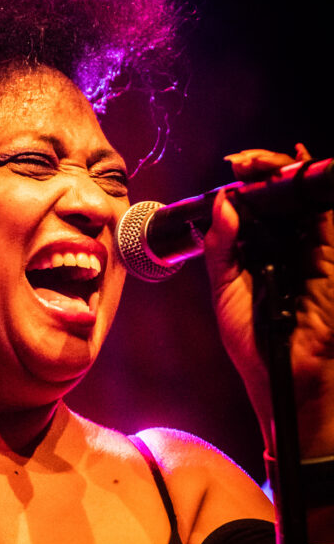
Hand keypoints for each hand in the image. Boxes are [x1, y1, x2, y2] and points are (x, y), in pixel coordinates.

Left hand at [204, 145, 333, 456]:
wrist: (280, 382)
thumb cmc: (254, 345)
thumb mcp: (225, 289)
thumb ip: (222, 246)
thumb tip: (223, 201)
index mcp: (263, 251)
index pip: (262, 204)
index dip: (252, 179)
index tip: (236, 165)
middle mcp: (290, 248)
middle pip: (286, 195)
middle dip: (269, 169)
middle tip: (246, 161)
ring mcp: (314, 254)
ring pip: (308, 201)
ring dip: (288, 175)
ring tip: (264, 165)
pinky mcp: (331, 263)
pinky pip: (327, 222)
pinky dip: (315, 194)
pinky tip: (298, 175)